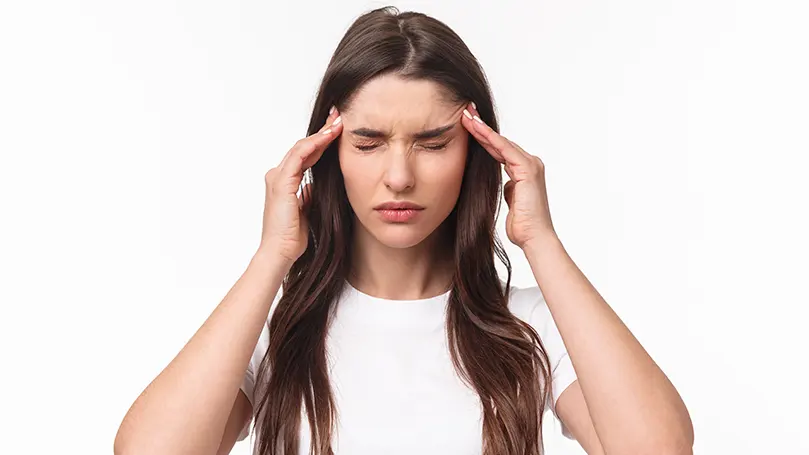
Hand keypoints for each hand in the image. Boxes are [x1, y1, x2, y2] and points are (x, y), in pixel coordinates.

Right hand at [259, 108, 342, 263]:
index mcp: (284, 182)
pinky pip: (299, 156)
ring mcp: (278, 177)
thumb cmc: (292, 236)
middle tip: (339, 117)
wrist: (280, 251)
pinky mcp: (282, 182)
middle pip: (303, 146)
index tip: (337, 130)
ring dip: (321, 134)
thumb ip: (309, 195)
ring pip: (302, 147)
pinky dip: (314, 144)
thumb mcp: (306, 209)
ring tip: (338, 122)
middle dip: (322, 131)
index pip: (305, 155)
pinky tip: (328, 136)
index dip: (321, 141)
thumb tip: (314, 187)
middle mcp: (278, 175)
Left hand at [461, 103, 555, 248]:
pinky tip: (477, 129)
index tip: (467, 125)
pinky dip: (490, 138)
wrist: (534, 238)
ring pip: (501, 142)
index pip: (499, 149)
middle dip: (481, 127)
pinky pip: (505, 150)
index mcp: (525, 171)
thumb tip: (505, 184)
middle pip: (500, 142)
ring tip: (466, 116)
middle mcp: (531, 164)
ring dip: (482, 129)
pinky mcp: (528, 170)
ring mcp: (531, 165)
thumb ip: (509, 188)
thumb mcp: (511, 200)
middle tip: (465, 112)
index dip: (483, 137)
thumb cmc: (522, 225)